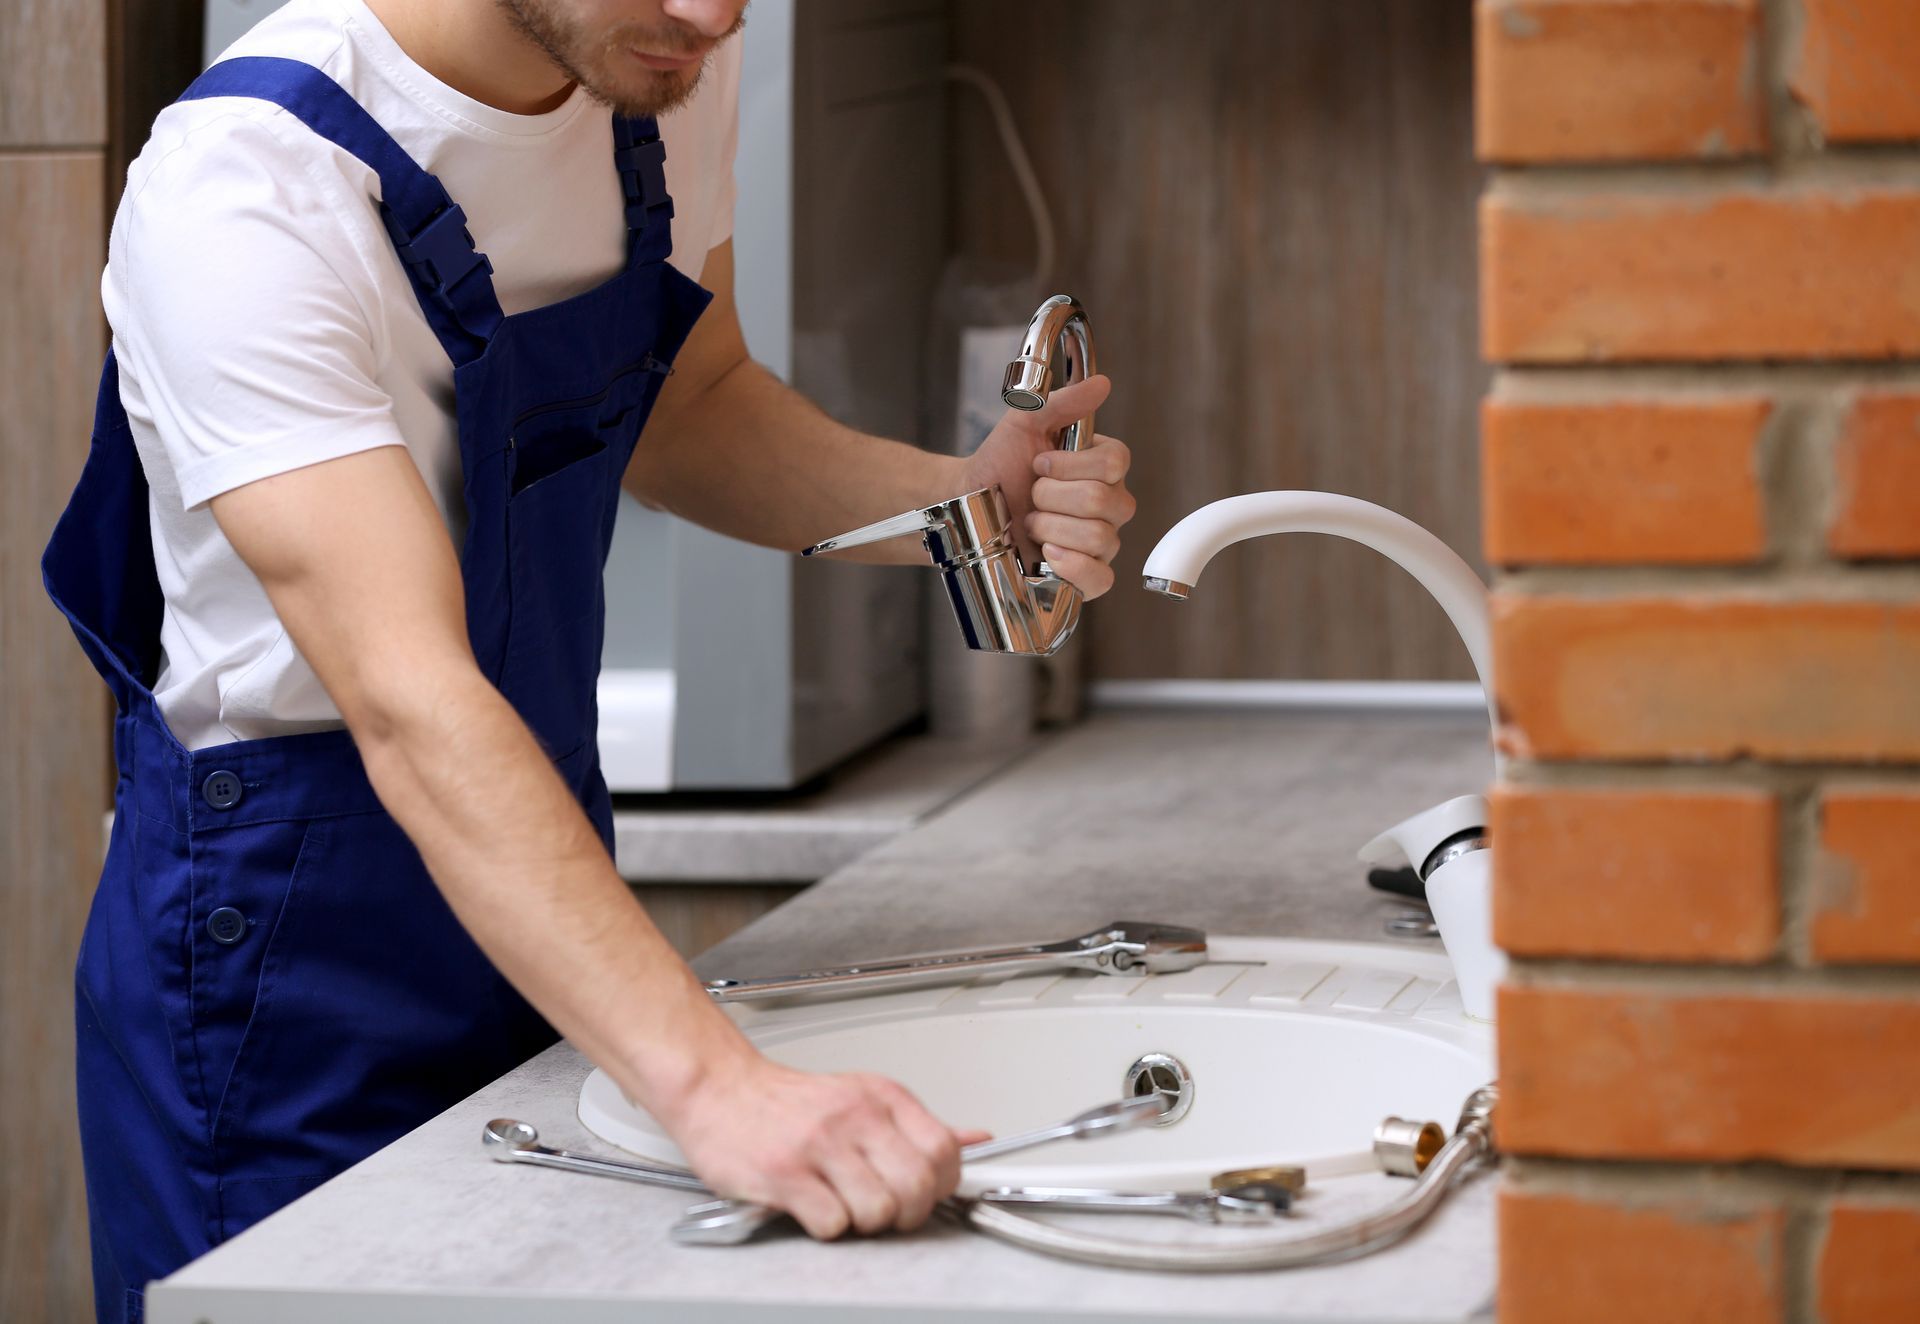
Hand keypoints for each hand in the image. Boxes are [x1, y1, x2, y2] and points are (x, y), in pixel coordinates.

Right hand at [666, 1055, 990, 1239]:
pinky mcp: (784, 1173)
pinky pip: (832, 1223)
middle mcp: (854, 1116)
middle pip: (917, 1185)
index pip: (944, 1150)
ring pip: (879, 1209)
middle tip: (887, 1210)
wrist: (720, 1090)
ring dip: (865, 1222)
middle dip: (907, 1212)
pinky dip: (827, 1227)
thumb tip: (975, 1138)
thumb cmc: (788, 1102)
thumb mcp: (862, 1096)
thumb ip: (917, 1125)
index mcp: (880, 1097)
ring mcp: (819, 1144)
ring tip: (844, 1206)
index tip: (923, 1193)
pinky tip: (814, 1207)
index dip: (941, 1185)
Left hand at [956, 374, 1135, 597]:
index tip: (1039, 463)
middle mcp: (1110, 505)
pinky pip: (1101, 578)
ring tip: (1030, 523)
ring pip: (1099, 537)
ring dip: (1050, 527)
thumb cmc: (999, 466)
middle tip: (1031, 496)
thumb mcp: (1024, 425)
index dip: (1071, 464)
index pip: (1116, 461)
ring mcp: (1102, 543)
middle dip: (1052, 496)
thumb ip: (1062, 404)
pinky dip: (1072, 565)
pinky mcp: (1087, 577)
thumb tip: (1101, 384)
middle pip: (1103, 500)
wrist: (968, 507)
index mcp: (1103, 467)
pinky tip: (1047, 552)